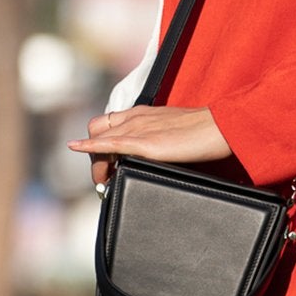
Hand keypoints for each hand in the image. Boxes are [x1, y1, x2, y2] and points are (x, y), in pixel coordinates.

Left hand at [68, 106, 232, 186]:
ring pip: (100, 140)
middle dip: (95, 155)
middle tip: (104, 178)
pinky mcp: (144, 142)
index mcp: (142, 113)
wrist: (218, 127)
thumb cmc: (204, 132)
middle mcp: (135, 117)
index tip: (107, 164)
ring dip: (96, 162)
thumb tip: (155, 157)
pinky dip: (90, 146)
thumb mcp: (173, 133)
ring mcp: (137, 128)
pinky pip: (108, 143)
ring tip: (103, 183)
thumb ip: (159, 140)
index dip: (99, 142)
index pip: (108, 123)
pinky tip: (76, 147)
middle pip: (97, 131)